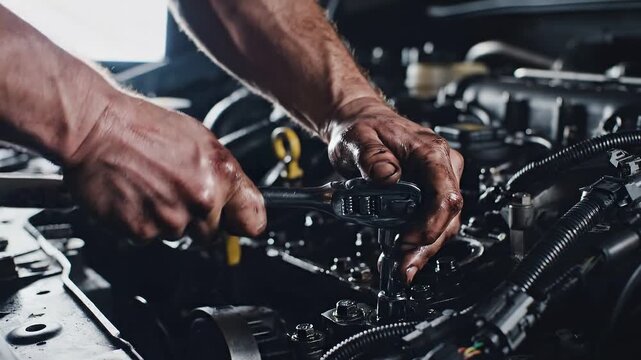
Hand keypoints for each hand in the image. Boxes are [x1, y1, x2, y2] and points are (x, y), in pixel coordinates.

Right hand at [62, 92, 265, 242]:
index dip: (244, 222)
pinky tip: (135, 197)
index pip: (253, 221)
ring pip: (180, 235)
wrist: (95, 129)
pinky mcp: (142, 231)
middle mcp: (202, 200)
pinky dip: (142, 223)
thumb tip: (237, 197)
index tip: (239, 223)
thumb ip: (222, 174)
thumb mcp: (200, 139)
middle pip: (213, 233)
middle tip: (175, 192)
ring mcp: (172, 219)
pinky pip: (150, 238)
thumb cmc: (142, 127)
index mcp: (222, 175)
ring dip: (168, 219)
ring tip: (151, 188)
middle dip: (198, 219)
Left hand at [327, 98, 463, 282]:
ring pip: (442, 226)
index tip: (408, 240)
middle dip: (425, 246)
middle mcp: (442, 168)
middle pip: (447, 217)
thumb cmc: (364, 128)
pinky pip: (430, 225)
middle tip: (402, 267)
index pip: (446, 194)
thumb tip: (387, 176)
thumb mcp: (358, 138)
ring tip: (398, 268)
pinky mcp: (428, 197)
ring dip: (421, 250)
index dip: (430, 223)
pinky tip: (399, 258)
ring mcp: (437, 184)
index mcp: (431, 152)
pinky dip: (415, 244)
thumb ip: (371, 156)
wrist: (362, 125)